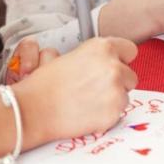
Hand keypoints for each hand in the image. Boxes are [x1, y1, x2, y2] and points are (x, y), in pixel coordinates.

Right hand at [13, 37, 137, 145]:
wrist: (33, 109)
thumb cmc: (46, 84)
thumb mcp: (72, 57)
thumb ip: (96, 57)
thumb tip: (111, 61)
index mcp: (102, 47)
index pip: (130, 51)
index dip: (121, 61)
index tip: (114, 67)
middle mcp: (113, 66)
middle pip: (130, 76)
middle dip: (118, 83)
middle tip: (95, 89)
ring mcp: (116, 90)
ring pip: (125, 96)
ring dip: (112, 100)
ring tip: (87, 102)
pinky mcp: (114, 111)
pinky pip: (118, 114)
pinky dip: (106, 115)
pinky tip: (87, 113)